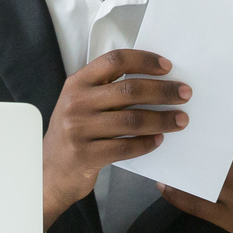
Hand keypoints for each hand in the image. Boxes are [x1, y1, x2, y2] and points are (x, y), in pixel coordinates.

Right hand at [43, 49, 189, 229]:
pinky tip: (159, 140)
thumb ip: (106, 89)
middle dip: (162, 91)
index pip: (114, 60)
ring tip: (181, 120)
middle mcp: (76, 103)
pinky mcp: (85, 155)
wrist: (47, 172)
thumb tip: (155, 79)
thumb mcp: (81, 103)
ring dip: (162, 119)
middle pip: (129, 90)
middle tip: (185, 93)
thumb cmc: (74, 133)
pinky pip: (125, 147)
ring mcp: (78, 130)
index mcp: (77, 83)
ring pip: (132, 120)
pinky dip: (146, 143)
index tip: (167, 67)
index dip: (143, 60)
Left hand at [156, 129, 232, 232]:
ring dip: (181, 167)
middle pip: (206, 152)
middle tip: (169, 133)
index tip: (188, 118)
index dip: (204, 125)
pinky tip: (166, 186)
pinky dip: (179, 196)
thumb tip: (228, 136)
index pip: (222, 131)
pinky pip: (198, 205)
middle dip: (190, 144)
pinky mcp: (230, 220)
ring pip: (199, 177)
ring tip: (166, 156)